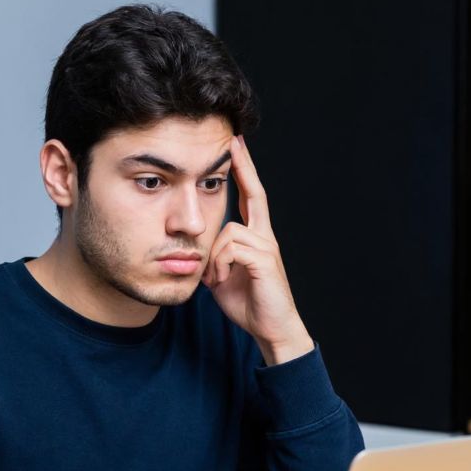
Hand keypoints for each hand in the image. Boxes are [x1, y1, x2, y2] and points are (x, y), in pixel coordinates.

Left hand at [202, 134, 314, 365]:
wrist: (273, 329)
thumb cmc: (250, 304)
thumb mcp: (222, 276)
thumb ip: (213, 257)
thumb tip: (197, 249)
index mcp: (256, 238)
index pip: (252, 197)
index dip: (243, 171)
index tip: (235, 146)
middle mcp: (265, 237)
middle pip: (255, 194)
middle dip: (243, 166)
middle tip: (233, 141)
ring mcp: (267, 247)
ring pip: (227, 231)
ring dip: (212, 256)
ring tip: (213, 279)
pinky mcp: (264, 260)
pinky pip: (230, 248)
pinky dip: (218, 265)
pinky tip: (219, 281)